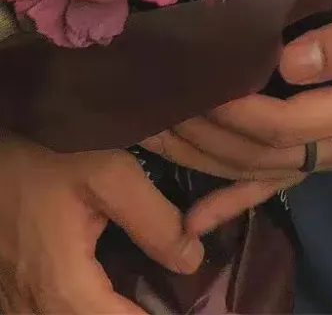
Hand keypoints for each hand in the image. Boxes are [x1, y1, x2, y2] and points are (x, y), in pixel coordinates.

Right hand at [0, 133, 203, 314]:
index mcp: (62, 284)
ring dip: (103, 311)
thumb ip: (155, 220)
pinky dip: (79, 305)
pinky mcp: (8, 283)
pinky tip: (104, 287)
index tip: (180, 306)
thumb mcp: (113, 177)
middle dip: (128, 314)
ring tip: (140, 294)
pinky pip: (45, 308)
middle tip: (164, 297)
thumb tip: (191, 260)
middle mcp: (31, 302)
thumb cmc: (52, 155)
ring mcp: (13, 296)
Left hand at [142, 0, 331, 235]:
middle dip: (209, 135)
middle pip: (267, 153)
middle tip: (158, 104)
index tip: (195, 82)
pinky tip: (197, 222)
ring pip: (266, 171)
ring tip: (156, 138)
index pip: (289, 123)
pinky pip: (281, 181)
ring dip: (209, 162)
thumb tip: (292, 63)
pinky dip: (237, 201)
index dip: (239, 112)